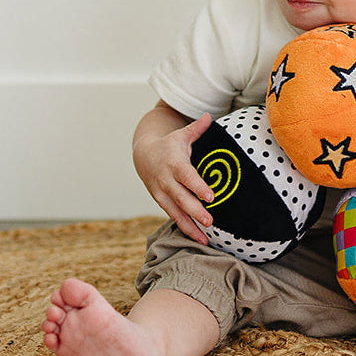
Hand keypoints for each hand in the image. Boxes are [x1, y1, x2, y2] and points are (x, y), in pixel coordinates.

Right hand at [133, 111, 214, 243]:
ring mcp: (163, 194)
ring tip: (205, 239)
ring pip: (176, 213)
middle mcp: (167, 181)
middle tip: (210, 221)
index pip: (187, 177)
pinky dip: (185, 228)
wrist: (144, 156)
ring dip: (190, 226)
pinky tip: (199, 238)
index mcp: (174, 164)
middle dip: (195, 211)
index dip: (198, 186)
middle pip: (182, 198)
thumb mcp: (182, 135)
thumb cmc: (170, 145)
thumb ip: (197, 128)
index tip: (211, 196)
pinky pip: (174, 217)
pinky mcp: (162, 202)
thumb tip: (209, 116)